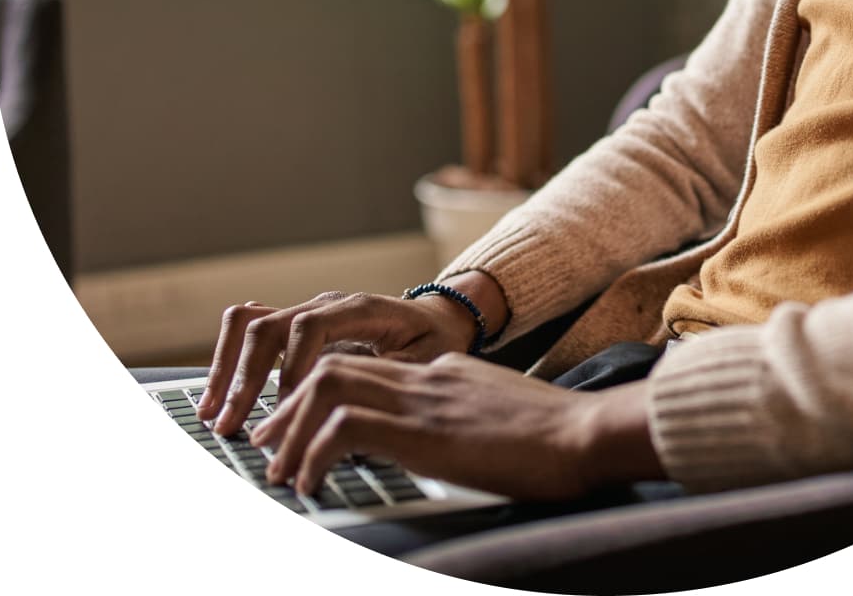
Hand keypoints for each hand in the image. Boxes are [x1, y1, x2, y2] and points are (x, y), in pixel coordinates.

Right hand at [197, 287, 485, 435]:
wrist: (438, 318)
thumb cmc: (434, 342)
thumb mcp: (426, 363)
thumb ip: (391, 384)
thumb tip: (352, 424)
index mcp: (361, 309)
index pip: (310, 327)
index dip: (291, 368)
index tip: (285, 409)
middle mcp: (328, 304)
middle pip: (271, 325)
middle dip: (246, 377)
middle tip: (231, 425)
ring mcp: (308, 311)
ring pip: (252, 322)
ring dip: (227, 366)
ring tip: (211, 411)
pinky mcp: (297, 326)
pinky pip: (253, 327)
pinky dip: (230, 358)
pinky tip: (220, 393)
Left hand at [249, 352, 663, 500]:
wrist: (586, 434)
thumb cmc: (557, 439)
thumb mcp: (501, 417)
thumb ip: (465, 417)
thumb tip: (443, 443)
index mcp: (444, 372)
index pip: (368, 368)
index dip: (320, 398)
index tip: (296, 431)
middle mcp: (427, 375)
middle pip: (336, 367)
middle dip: (289, 407)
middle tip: (266, 446)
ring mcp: (425, 398)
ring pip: (330, 386)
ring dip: (293, 429)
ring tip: (280, 470)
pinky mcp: (424, 430)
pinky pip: (346, 427)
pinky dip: (316, 454)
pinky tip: (312, 485)